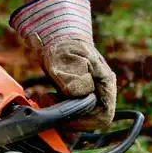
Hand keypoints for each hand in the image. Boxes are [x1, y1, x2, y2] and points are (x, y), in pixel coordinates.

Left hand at [10, 0, 116, 130]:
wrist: (55, 29)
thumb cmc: (61, 41)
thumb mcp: (63, 58)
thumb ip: (72, 79)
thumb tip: (79, 95)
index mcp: (104, 82)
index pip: (104, 116)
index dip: (84, 123)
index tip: (64, 118)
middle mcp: (101, 89)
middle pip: (92, 119)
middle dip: (70, 118)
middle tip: (51, 105)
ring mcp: (91, 91)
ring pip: (81, 116)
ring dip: (63, 114)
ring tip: (46, 98)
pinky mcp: (80, 92)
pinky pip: (73, 109)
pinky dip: (59, 108)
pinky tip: (48, 97)